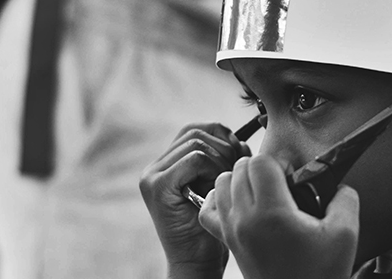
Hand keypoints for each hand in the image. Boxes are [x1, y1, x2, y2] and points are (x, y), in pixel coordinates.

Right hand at [140, 123, 250, 275]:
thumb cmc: (213, 226)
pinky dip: (213, 169)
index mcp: (167, 165)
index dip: (221, 135)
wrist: (198, 261)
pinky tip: (215, 190)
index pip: (195, 130)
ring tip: (224, 184)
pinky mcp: (157, 186)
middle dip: (224, 146)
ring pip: (197, 143)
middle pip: (196, 131)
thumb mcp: (219, 185)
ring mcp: (152, 176)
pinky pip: (195, 159)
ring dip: (221, 160)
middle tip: (235, 169)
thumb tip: (239, 140)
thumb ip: (224, 160)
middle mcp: (154, 168)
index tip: (238, 153)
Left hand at [199, 155, 359, 278]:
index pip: (260, 162)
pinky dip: (220, 199)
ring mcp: (232, 231)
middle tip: (283, 184)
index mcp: (271, 213)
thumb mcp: (345, 234)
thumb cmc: (319, 276)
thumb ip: (345, 198)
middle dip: (262, 168)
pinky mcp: (228, 242)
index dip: (279, 162)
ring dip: (241, 179)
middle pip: (240, 168)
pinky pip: (209, 209)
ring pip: (222, 183)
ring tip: (264, 191)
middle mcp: (245, 219)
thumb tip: (337, 184)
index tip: (293, 176)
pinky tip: (241, 203)